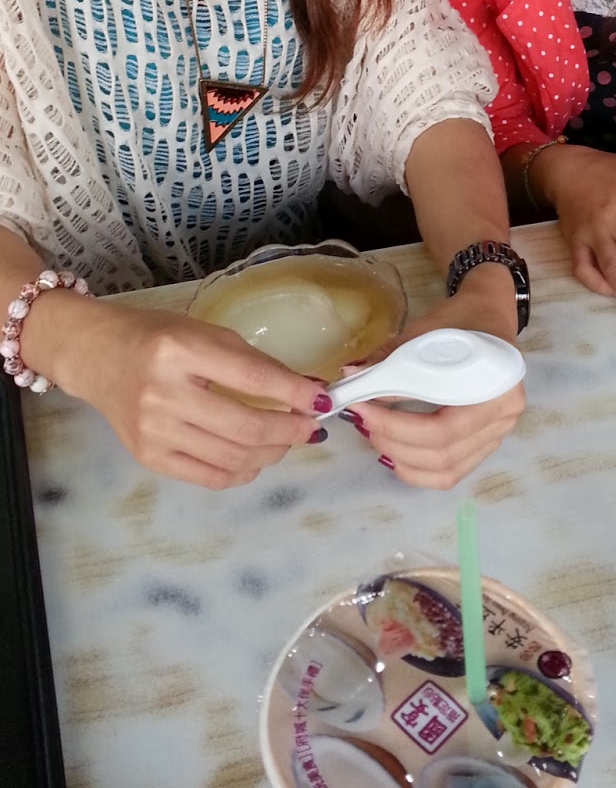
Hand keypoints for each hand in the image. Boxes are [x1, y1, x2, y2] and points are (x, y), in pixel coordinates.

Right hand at [58, 305, 328, 488]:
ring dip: (272, 453)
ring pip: (232, 458)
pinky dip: (242, 472)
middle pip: (245, 428)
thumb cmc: (156, 337)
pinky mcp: (148, 458)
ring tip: (287, 440)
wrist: (97, 356)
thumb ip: (251, 362)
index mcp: (179, 351)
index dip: (293, 392)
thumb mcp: (204, 334)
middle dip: (290, 430)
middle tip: (312, 426)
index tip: (323, 399)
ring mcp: (153, 431)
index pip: (251, 378)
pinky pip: (209, 477)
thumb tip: (304, 390)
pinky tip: (256, 459)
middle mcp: (163, 394)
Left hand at [342, 288, 524, 489]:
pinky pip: (453, 471)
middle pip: (442, 454)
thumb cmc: (460, 321)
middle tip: (362, 421)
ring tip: (376, 436)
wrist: (488, 313)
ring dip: (404, 461)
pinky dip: (420, 471)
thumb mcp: (422, 334)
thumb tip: (350, 380)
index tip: (359, 408)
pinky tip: (395, 456)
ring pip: (446, 471)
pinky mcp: (486, 443)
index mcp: (496, 390)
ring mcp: (498, 434)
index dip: (394, 426)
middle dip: (393, 443)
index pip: (440, 428)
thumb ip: (388, 362)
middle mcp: (503, 418)